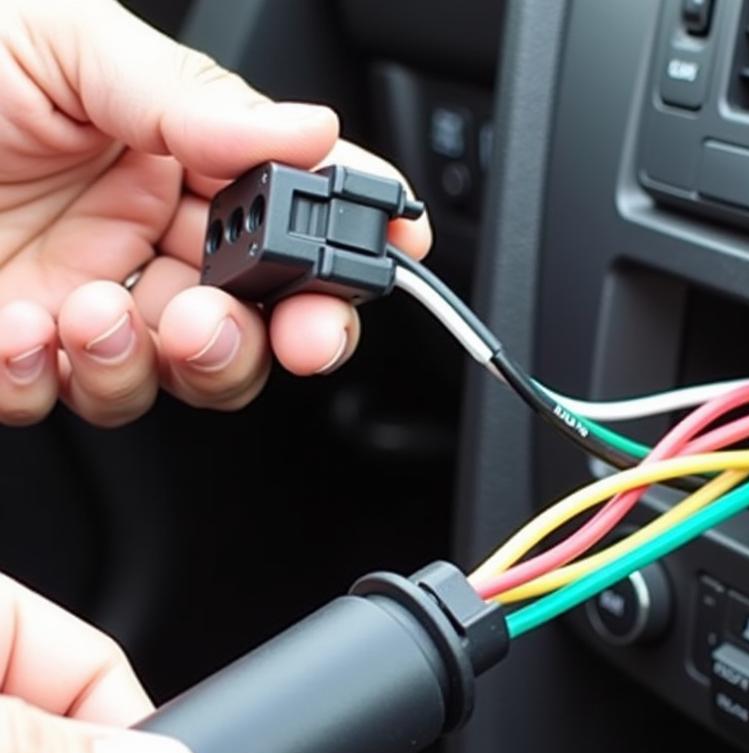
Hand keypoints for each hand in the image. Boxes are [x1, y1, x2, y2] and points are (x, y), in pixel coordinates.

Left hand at [0, 0, 430, 426]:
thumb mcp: (61, 40)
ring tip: (102, 310)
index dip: (351, 240)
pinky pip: (68, 396)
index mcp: (172, 158)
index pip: (290, 214)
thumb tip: (311, 132)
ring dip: (163, 358)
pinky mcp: (19, 352)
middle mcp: (143, 238)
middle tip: (277, 326)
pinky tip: (23, 328)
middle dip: (281, 335)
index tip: (392, 252)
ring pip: (180, 375)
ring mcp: (86, 302)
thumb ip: (190, 99)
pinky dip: (56, 377)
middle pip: (259, 319)